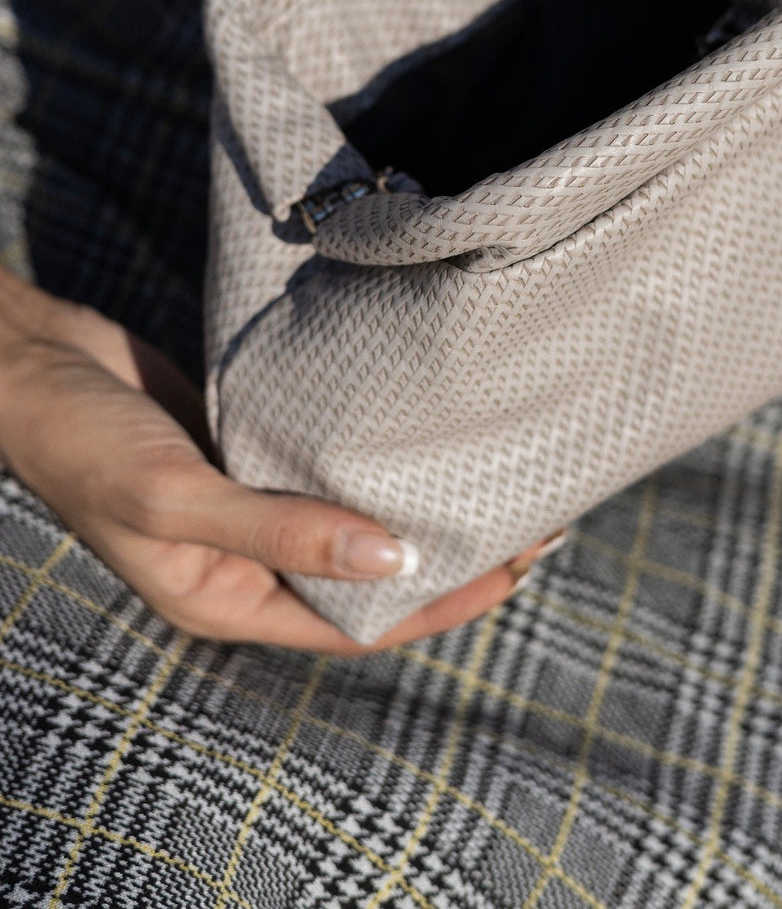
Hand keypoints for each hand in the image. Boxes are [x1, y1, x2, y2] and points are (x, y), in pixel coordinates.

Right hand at [0, 269, 548, 653]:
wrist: (29, 364)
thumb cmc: (85, 443)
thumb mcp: (177, 497)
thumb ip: (279, 529)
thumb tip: (392, 561)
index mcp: (227, 597)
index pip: (356, 619)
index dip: (440, 602)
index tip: (516, 569)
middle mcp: (245, 557)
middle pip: (364, 571)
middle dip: (444, 552)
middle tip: (529, 516)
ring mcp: (247, 500)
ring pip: (350, 513)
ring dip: (413, 498)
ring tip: (492, 472)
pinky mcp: (246, 445)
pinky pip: (323, 461)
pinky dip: (371, 451)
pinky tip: (419, 428)